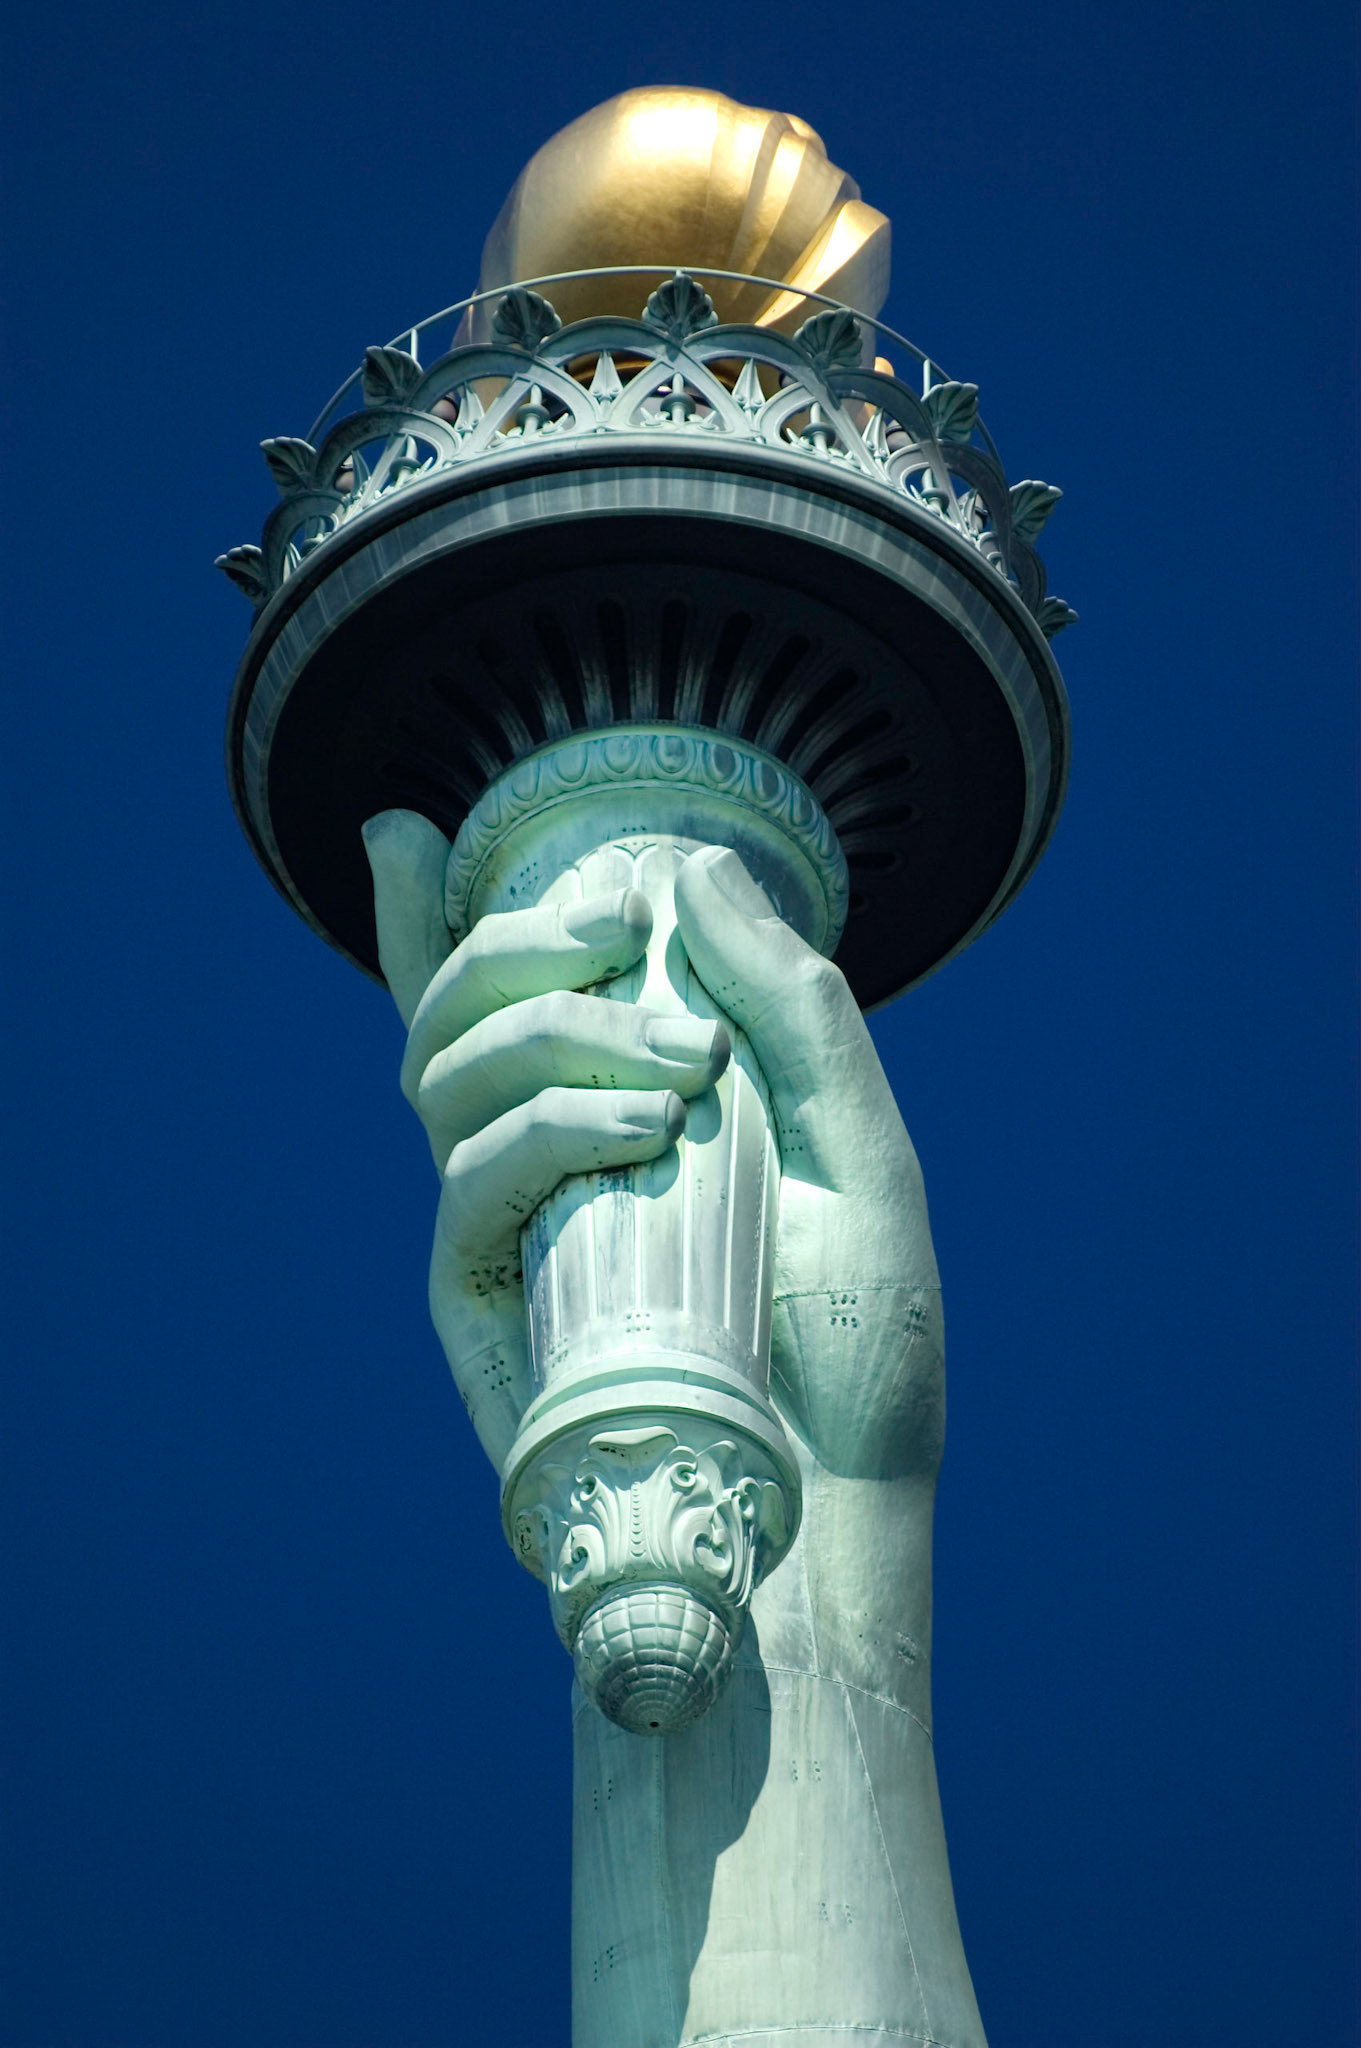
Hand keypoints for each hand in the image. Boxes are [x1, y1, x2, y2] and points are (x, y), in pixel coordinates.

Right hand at [363, 813, 942, 1485]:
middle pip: (453, 1009)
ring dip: (558, 1031)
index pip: (496, 1002)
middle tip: (628, 933)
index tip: (402, 831)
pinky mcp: (485, 1299)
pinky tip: (647, 1135)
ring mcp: (507, 1224)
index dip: (422, 919)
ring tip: (686, 1071)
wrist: (841, 1491)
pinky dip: (547, 1128)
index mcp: (612, 1107)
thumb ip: (789, 1005)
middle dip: (526, 940)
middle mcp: (543, 1157)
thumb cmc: (852, 1329)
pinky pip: (470, 1177)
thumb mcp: (856, 1143)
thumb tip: (692, 868)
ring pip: (447, 1072)